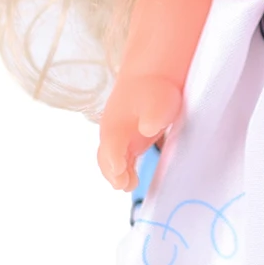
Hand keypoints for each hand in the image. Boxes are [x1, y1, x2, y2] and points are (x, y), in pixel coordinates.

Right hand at [97, 73, 182, 190]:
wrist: (151, 79)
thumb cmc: (154, 90)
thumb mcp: (158, 101)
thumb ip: (152, 116)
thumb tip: (148, 129)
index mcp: (115, 123)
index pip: (111, 145)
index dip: (114, 160)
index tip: (120, 172)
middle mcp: (112, 132)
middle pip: (106, 157)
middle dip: (113, 172)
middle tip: (123, 184)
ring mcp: (118, 138)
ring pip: (111, 161)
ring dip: (117, 175)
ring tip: (128, 185)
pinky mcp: (127, 143)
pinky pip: (120, 160)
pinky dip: (123, 171)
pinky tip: (132, 181)